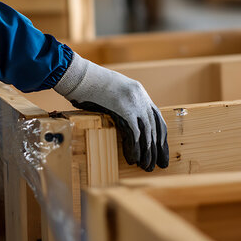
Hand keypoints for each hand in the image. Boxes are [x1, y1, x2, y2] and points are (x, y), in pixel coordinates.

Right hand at [54, 53, 167, 171]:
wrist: (79, 74)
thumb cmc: (88, 83)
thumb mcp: (109, 91)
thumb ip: (118, 103)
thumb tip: (118, 119)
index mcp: (138, 91)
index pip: (156, 117)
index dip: (160, 135)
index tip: (161, 149)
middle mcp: (140, 97)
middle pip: (156, 127)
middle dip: (158, 148)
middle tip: (160, 163)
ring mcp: (134, 102)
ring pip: (147, 132)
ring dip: (148, 152)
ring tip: (146, 166)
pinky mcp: (125, 109)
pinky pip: (134, 133)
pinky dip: (135, 148)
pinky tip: (133, 159)